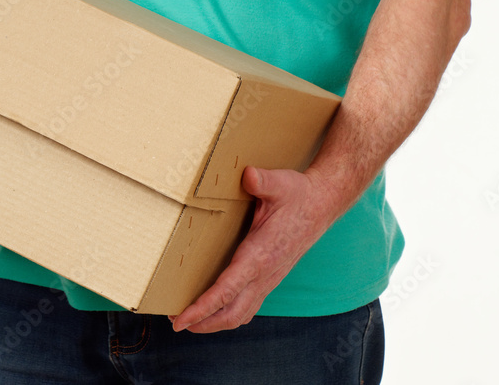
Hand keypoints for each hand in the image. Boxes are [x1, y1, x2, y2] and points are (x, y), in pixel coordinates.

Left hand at [168, 165, 336, 333]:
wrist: (321, 204)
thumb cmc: (298, 195)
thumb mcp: (280, 183)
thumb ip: (263, 181)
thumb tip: (249, 175)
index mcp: (260, 255)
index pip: (227, 291)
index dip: (202, 308)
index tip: (181, 319)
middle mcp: (265, 274)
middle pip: (231, 313)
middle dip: (203, 323)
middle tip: (176, 322)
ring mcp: (269, 279)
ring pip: (241, 314)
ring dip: (215, 322)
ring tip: (191, 321)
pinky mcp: (270, 278)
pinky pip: (249, 305)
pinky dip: (229, 313)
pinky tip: (217, 308)